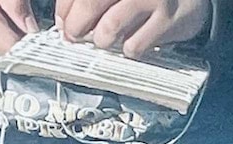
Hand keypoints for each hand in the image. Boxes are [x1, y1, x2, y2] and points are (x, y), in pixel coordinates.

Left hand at [55, 0, 207, 55]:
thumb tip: (65, 17)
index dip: (64, 8)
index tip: (63, 22)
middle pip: (90, 2)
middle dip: (76, 25)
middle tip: (74, 35)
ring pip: (110, 26)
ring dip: (102, 39)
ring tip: (105, 39)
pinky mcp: (169, 20)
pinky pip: (135, 45)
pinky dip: (129, 49)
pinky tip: (133, 41)